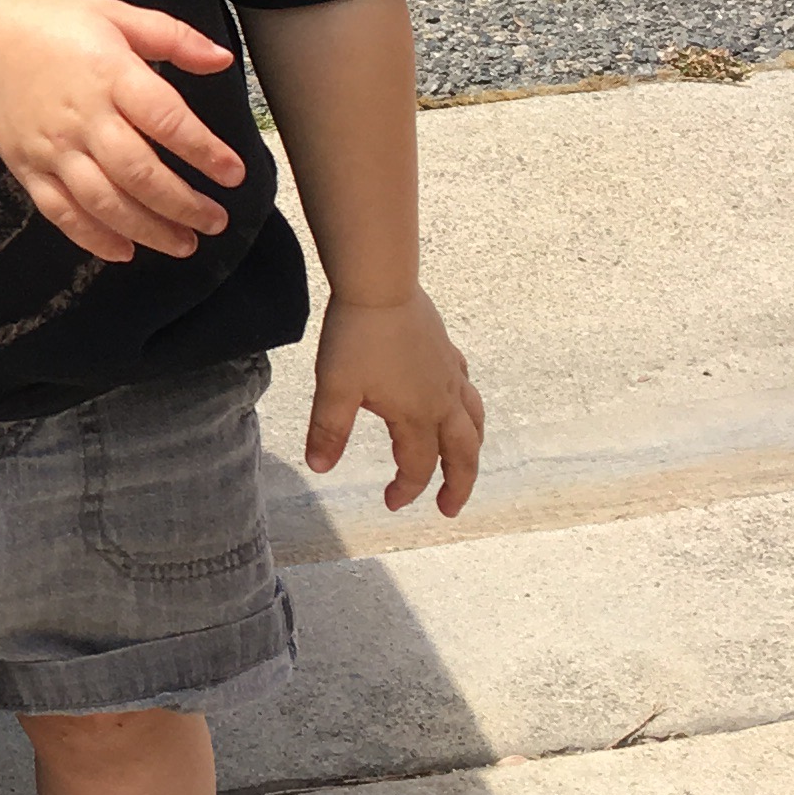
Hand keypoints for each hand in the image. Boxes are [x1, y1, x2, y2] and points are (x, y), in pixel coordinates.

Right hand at [0, 0, 244, 263]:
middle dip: (183, 204)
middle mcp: (83, 117)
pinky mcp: (27, 167)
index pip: (167, 120)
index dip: (204, 151)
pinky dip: (92, 238)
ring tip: (184, 244)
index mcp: (110, 74)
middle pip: (139, 173)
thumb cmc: (50, 24)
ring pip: (104, 201)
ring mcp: (52, 147)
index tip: (233, 174)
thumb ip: (173, 37)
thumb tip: (222, 60)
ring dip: (148, 229)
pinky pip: (61, 212)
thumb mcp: (114, 15)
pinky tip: (124, 251)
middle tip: (215, 220)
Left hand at [305, 289, 482, 514]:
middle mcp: (442, 400)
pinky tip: (457, 405)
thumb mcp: (334, 387)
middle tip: (450, 509)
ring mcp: (450, 375)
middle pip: (463, 453)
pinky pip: (467, 389)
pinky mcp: (447, 352)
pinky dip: (468, 409)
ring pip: (474, 422)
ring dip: (471, 450)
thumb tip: (319, 468)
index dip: (406, 490)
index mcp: (416, 415)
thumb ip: (328, 431)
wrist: (380, 285)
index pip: (417, 466)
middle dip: (459, 485)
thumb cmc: (356, 337)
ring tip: (465, 464)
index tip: (391, 504)